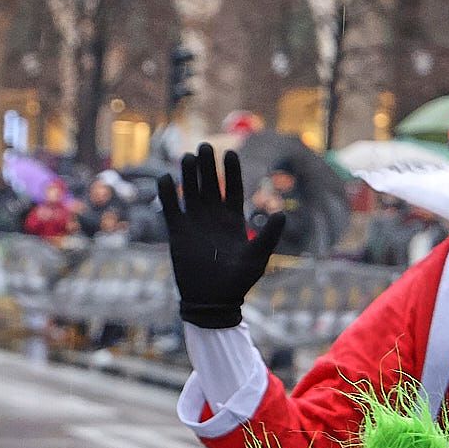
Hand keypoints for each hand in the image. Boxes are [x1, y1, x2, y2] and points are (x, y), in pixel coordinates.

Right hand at [157, 144, 284, 328]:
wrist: (213, 301)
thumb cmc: (238, 281)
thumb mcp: (257, 257)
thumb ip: (269, 235)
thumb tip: (282, 213)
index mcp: (233, 219)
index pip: (232, 188)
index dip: (231, 171)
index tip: (231, 152)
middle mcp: (213, 217)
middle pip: (209, 184)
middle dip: (207, 166)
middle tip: (205, 146)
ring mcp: (194, 223)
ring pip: (190, 192)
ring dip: (188, 175)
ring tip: (187, 157)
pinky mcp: (177, 233)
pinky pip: (171, 209)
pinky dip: (168, 195)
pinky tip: (166, 179)